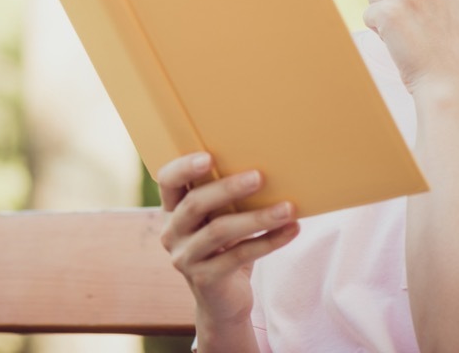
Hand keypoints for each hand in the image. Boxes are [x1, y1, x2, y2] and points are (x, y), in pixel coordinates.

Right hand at [157, 152, 299, 326]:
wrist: (223, 300)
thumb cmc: (225, 247)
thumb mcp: (218, 218)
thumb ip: (225, 197)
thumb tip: (267, 164)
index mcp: (172, 209)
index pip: (167, 181)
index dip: (184, 167)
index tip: (210, 157)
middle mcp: (172, 232)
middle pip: (195, 204)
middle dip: (229, 188)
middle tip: (259, 177)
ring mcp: (185, 258)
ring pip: (219, 231)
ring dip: (257, 217)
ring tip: (288, 208)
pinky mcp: (205, 279)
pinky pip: (239, 256)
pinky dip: (269, 241)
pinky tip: (291, 230)